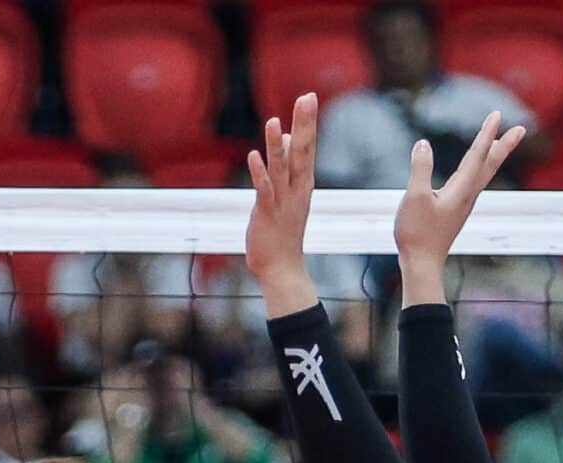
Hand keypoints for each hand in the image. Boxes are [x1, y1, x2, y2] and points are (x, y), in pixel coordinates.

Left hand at [245, 93, 321, 311]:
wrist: (282, 266)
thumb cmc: (283, 230)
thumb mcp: (288, 193)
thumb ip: (288, 165)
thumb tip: (288, 139)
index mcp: (303, 183)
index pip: (308, 146)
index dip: (308, 122)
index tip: (309, 96)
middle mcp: (297, 188)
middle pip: (303, 151)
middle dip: (304, 124)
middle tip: (307, 97)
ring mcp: (282, 200)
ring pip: (281, 168)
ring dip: (277, 146)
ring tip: (275, 121)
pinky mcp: (266, 213)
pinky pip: (264, 190)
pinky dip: (259, 173)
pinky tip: (253, 156)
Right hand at [394, 111, 526, 297]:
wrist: (421, 263)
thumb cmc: (417, 233)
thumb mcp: (414, 198)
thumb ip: (420, 169)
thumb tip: (422, 145)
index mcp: (461, 189)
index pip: (477, 155)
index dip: (486, 134)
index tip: (497, 115)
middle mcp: (467, 195)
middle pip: (490, 165)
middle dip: (504, 145)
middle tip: (521, 129)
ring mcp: (463, 204)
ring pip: (484, 174)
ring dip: (494, 156)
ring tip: (501, 144)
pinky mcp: (456, 211)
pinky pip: (474, 183)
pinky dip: (480, 170)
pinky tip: (474, 172)